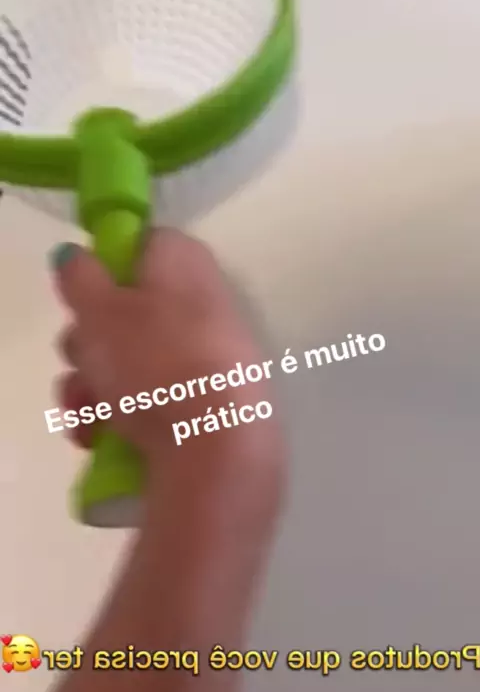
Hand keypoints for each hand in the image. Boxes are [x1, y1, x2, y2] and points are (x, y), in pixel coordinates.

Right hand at [51, 228, 285, 518]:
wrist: (217, 446)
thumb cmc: (155, 360)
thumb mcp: (100, 310)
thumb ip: (80, 277)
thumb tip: (77, 256)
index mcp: (185, 263)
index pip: (142, 245)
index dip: (104, 269)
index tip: (84, 300)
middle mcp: (203, 302)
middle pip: (128, 309)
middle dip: (89, 343)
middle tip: (82, 361)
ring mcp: (209, 355)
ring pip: (132, 361)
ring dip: (94, 387)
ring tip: (86, 413)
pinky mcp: (208, 403)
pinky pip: (153, 399)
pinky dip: (121, 416)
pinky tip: (100, 438)